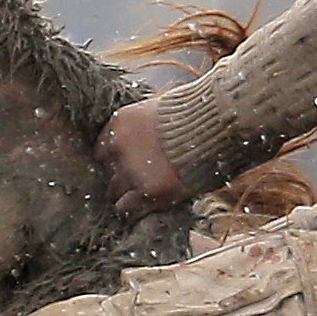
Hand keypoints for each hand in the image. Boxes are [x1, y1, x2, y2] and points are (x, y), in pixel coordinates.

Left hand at [98, 97, 189, 216]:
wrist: (213, 127)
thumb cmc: (194, 113)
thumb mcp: (161, 106)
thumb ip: (145, 122)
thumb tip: (146, 128)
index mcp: (120, 123)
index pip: (102, 149)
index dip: (114, 159)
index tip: (124, 164)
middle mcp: (118, 148)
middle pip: (107, 172)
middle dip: (119, 177)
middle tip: (136, 182)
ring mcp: (130, 172)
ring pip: (114, 192)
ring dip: (126, 194)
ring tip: (141, 197)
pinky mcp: (145, 192)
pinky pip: (126, 208)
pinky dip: (133, 210)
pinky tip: (143, 207)